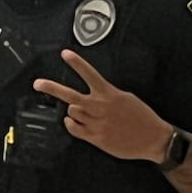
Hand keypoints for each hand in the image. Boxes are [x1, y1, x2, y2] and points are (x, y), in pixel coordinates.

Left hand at [33, 51, 172, 161]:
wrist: (153, 138)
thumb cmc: (143, 119)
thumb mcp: (127, 98)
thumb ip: (107, 95)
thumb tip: (94, 95)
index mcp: (109, 94)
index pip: (89, 74)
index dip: (76, 62)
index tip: (65, 54)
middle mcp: (100, 107)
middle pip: (70, 95)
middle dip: (51, 88)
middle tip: (38, 84)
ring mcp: (96, 123)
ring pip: (71, 112)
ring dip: (72, 110)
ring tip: (79, 112)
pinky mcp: (95, 138)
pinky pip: (74, 128)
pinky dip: (71, 124)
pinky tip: (74, 122)